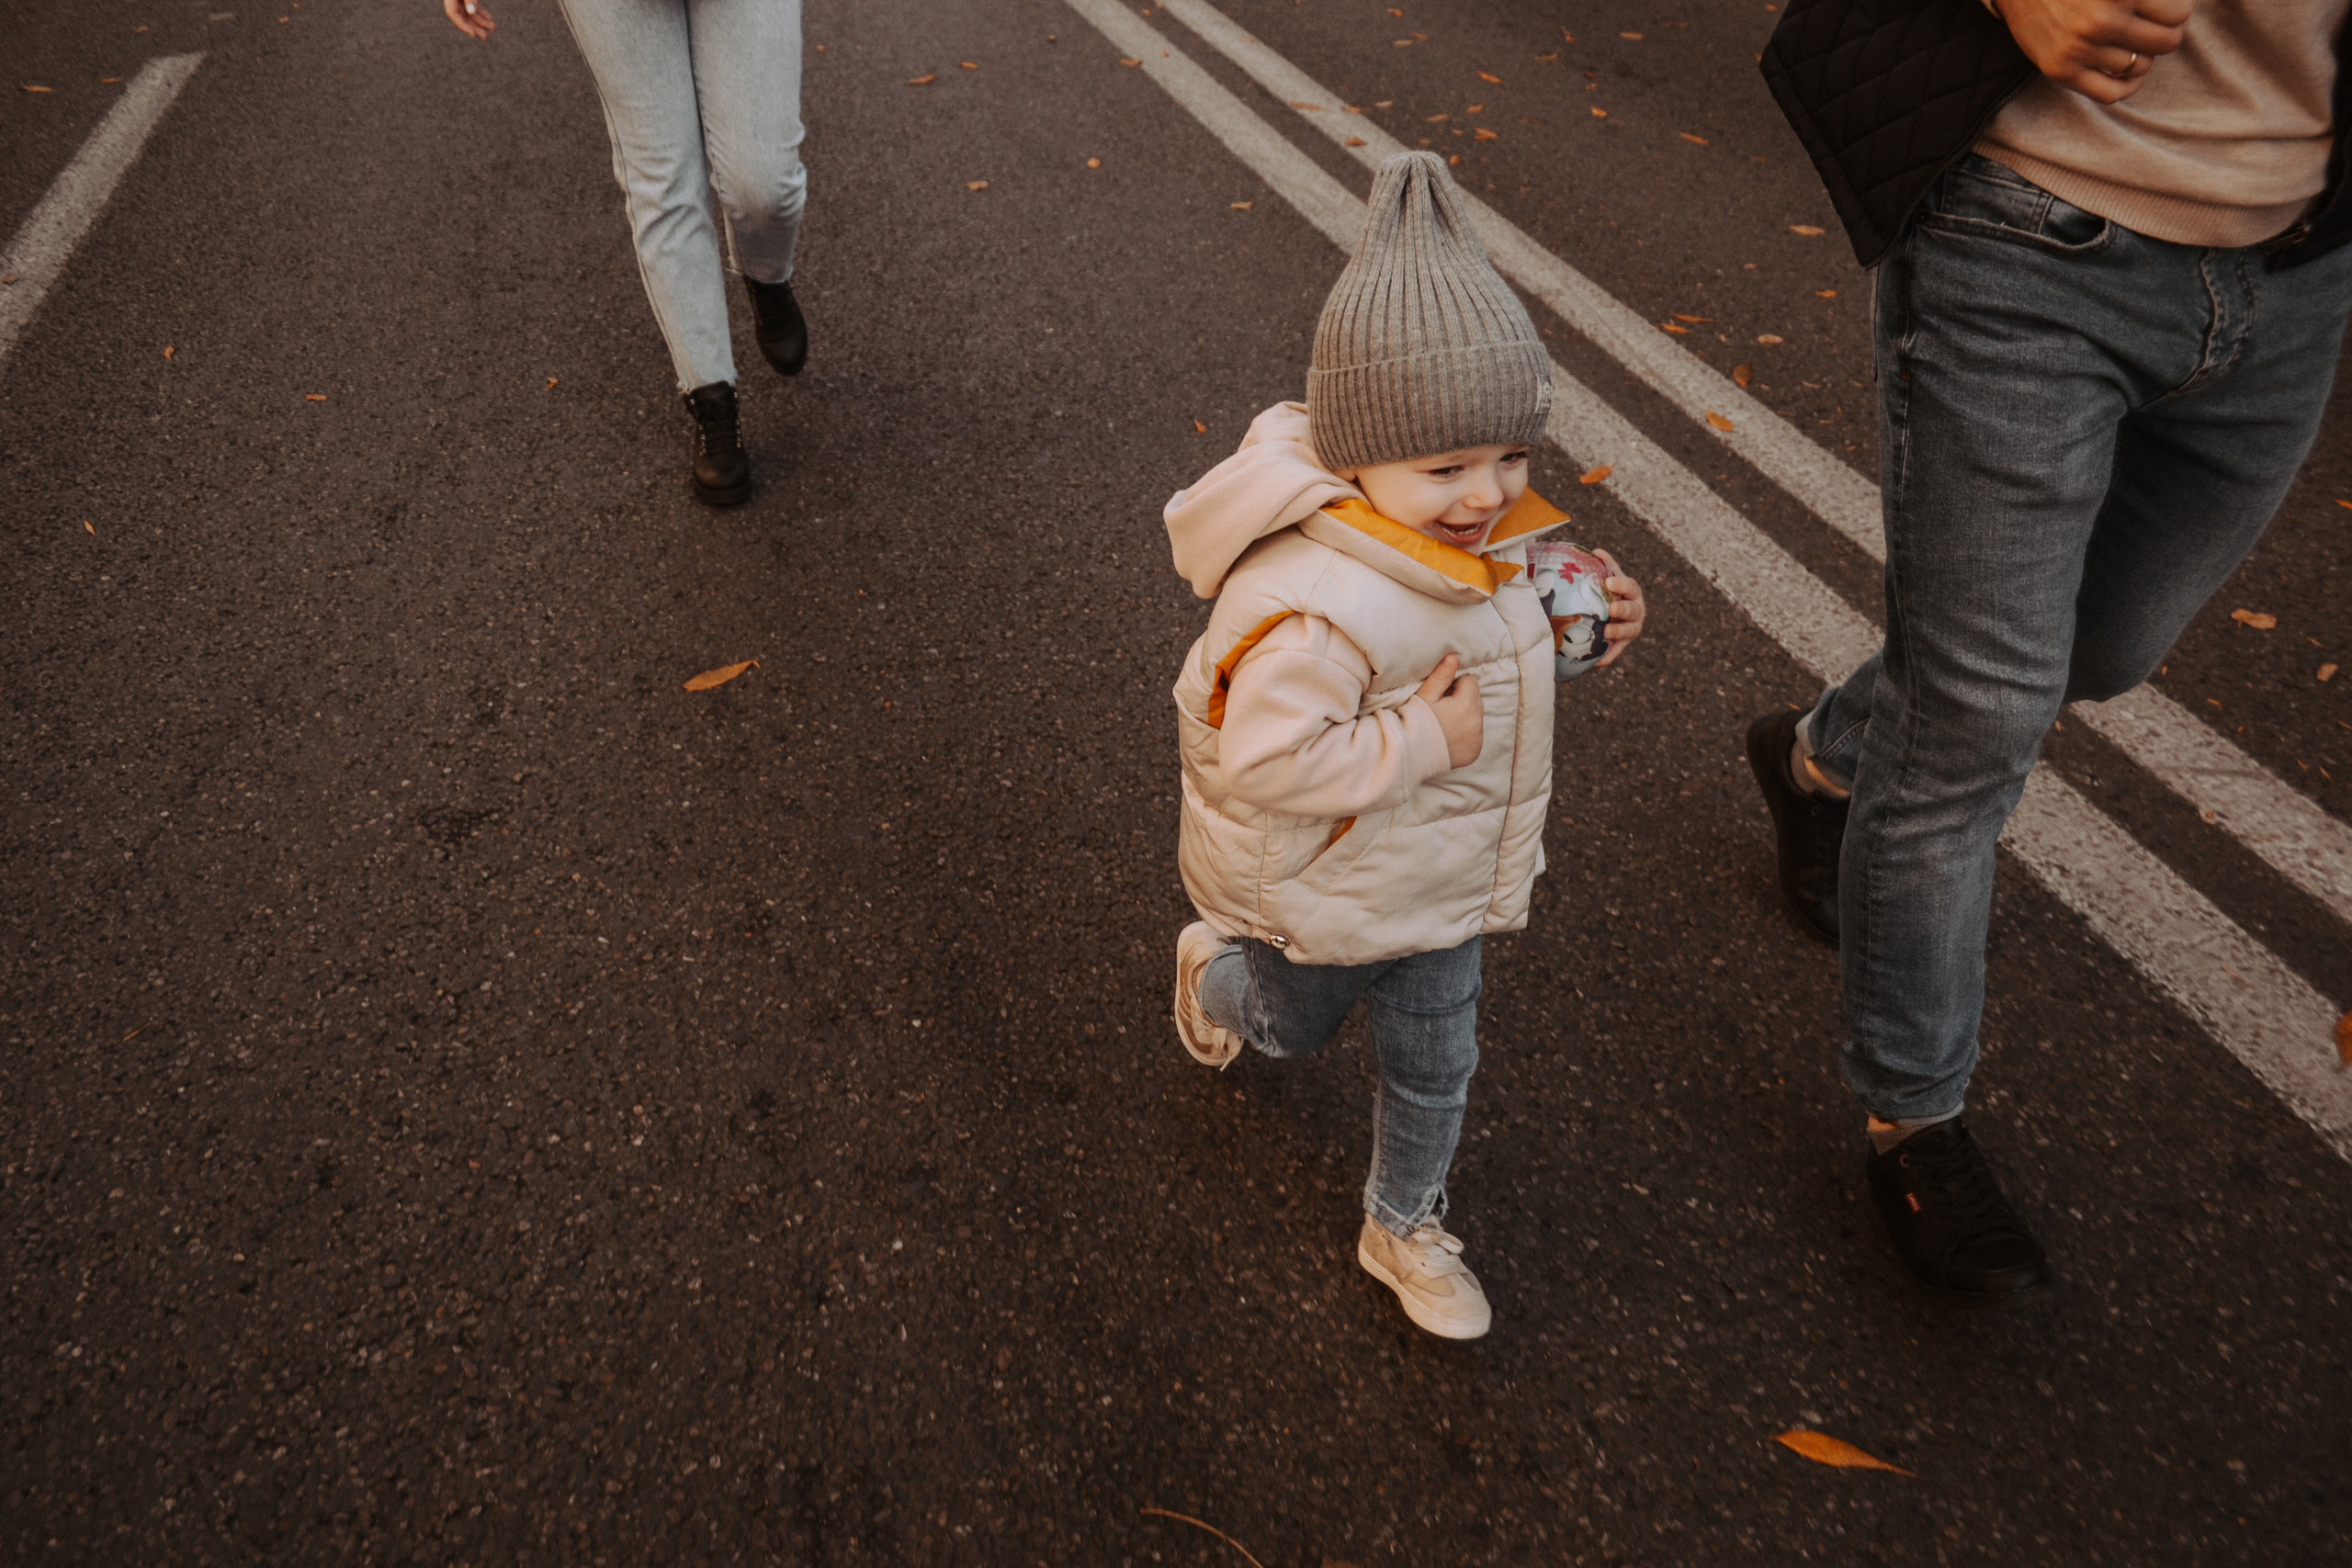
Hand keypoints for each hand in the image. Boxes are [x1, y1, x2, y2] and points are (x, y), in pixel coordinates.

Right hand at [442, 0, 494, 38]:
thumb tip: (471, 11)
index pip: (453, 14)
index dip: (463, 25)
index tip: (473, 34)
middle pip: (463, 16)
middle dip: (475, 27)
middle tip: (486, 37)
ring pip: (470, 13)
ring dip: (482, 21)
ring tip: (493, 27)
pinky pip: (474, 7)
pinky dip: (481, 13)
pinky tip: (489, 19)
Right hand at [1413, 654, 1483, 768]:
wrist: (1410, 756)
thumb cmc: (1413, 722)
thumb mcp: (1424, 696)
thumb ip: (1441, 676)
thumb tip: (1453, 657)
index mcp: (1466, 704)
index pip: (1471, 681)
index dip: (1455, 685)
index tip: (1441, 695)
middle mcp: (1477, 722)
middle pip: (1476, 699)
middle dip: (1462, 699)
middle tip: (1441, 708)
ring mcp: (1477, 738)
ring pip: (1477, 716)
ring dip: (1466, 716)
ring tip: (1444, 723)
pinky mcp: (1475, 751)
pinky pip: (1476, 735)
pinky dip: (1466, 734)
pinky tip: (1449, 736)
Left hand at [1591, 548, 1645, 668]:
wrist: (1610, 612)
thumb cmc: (1607, 591)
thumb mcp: (1607, 576)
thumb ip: (1604, 565)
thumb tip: (1596, 551)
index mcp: (1632, 592)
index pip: (1631, 587)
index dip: (1622, 585)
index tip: (1608, 582)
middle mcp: (1636, 610)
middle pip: (1633, 611)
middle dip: (1624, 610)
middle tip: (1612, 609)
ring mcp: (1631, 628)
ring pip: (1628, 632)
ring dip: (1618, 633)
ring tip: (1606, 633)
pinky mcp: (1622, 644)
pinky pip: (1617, 651)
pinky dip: (1610, 656)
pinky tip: (1599, 663)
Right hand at [1991, 0, 2188, 103]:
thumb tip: (2179, 10)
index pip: (2178, 13)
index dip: (2175, 10)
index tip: (2163, 7)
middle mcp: (2101, 21)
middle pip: (2166, 42)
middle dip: (2164, 34)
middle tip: (2150, 26)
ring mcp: (2080, 49)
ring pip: (2140, 67)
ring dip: (2141, 56)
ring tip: (2130, 42)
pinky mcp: (2061, 71)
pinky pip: (2112, 93)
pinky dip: (2127, 86)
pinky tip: (2127, 73)